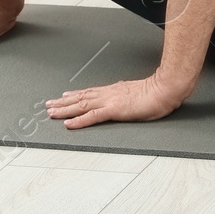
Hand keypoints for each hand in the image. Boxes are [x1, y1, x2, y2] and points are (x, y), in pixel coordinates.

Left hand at [44, 74, 188, 128]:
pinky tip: (69, 124)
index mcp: (115, 90)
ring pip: (81, 105)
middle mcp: (109, 94)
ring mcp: (110, 101)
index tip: (63, 96)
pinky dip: (79, 121)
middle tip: (48, 106)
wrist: (166, 89)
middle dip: (63, 103)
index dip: (74, 95)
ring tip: (51, 113)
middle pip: (81, 98)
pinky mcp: (114, 110)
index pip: (90, 92)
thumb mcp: (140, 93)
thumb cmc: (158, 91)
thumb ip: (130, 96)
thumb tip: (126, 99)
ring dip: (65, 110)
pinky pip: (92, 116)